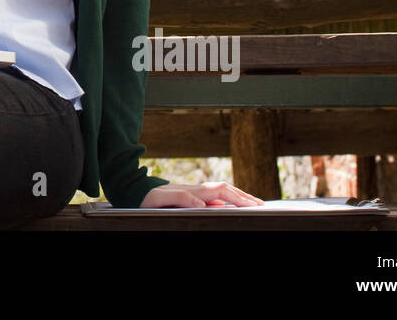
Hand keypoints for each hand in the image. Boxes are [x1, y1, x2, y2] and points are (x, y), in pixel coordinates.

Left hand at [139, 182, 264, 207]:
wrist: (136, 193)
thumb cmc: (148, 198)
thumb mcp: (161, 199)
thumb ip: (182, 198)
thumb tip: (204, 203)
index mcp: (193, 190)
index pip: (222, 192)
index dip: (238, 198)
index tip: (252, 205)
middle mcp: (196, 190)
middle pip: (226, 190)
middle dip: (244, 196)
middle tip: (260, 204)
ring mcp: (195, 193)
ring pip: (222, 193)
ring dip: (238, 197)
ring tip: (252, 204)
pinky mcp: (192, 198)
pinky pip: (215, 198)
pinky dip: (228, 200)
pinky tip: (232, 206)